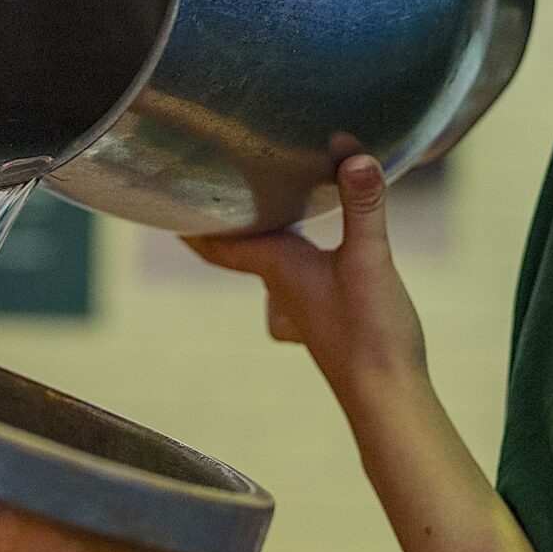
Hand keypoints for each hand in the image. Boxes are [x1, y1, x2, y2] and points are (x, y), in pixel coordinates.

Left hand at [187, 156, 430, 408]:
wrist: (387, 395)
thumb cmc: (371, 334)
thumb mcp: (370, 260)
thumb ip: (363, 207)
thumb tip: (354, 157)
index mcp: (279, 266)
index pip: (222, 242)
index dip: (194, 223)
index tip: (166, 201)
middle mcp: (283, 284)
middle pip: (238, 248)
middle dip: (221, 223)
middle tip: (202, 192)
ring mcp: (303, 302)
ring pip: (266, 261)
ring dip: (254, 237)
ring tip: (250, 210)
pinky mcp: (328, 313)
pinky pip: (294, 274)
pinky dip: (289, 253)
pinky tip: (308, 249)